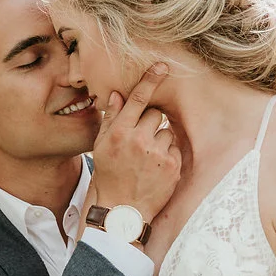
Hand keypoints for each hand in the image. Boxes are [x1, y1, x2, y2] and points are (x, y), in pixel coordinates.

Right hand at [90, 64, 181, 223]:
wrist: (122, 209)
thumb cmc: (109, 175)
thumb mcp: (102, 146)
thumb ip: (111, 119)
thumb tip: (119, 95)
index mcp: (119, 133)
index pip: (137, 99)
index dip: (150, 80)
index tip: (162, 66)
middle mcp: (139, 140)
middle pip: (154, 114)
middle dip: (149, 123)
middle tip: (140, 141)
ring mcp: (157, 153)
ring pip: (165, 130)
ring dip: (159, 139)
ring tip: (147, 158)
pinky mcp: (173, 165)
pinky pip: (174, 146)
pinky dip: (167, 153)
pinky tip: (155, 167)